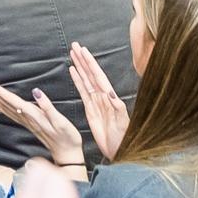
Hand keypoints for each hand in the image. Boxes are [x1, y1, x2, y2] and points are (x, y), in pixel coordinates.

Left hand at [0, 74, 85, 166]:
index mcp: (31, 114)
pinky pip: (8, 111)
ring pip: (3, 106)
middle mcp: (25, 117)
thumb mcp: (60, 121)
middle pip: (3, 101)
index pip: (10, 99)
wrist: (67, 154)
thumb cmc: (67, 137)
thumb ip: (47, 107)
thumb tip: (36, 92)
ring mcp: (25, 121)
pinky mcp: (27, 123)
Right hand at [70, 42, 128, 158]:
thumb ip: (118, 107)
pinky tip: (73, 71)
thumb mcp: (123, 124)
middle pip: (91, 74)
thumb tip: (111, 92)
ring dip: (79, 66)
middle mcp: (103, 97)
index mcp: (110, 98)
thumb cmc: (124, 140)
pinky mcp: (91, 110)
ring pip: (86, 80)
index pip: (98, 76)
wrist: (120, 152)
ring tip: (72, 53)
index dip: (91, 63)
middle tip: (75, 45)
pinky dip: (77, 80)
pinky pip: (83, 91)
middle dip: (83, 59)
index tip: (84, 51)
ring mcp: (97, 102)